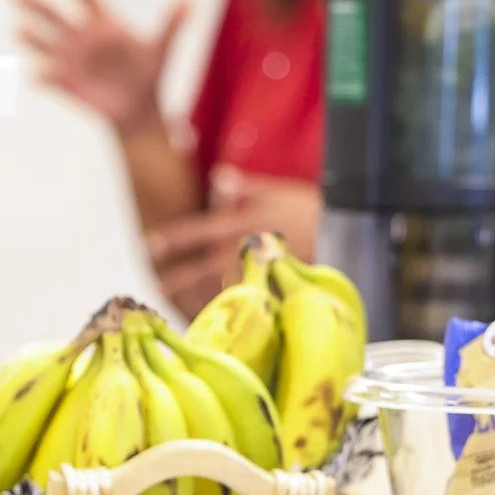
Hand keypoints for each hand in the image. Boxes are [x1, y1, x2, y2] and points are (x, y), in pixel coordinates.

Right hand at [13, 0, 185, 137]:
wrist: (138, 111)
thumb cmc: (149, 75)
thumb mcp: (161, 49)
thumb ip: (172, 24)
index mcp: (103, 22)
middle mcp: (81, 36)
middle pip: (53, 14)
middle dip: (35, 4)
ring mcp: (70, 58)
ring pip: (44, 42)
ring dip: (31, 36)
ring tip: (19, 30)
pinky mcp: (65, 81)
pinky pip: (47, 76)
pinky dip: (41, 76)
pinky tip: (35, 76)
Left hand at [146, 169, 320, 315]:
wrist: (343, 234)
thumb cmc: (307, 209)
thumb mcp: (276, 190)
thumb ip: (244, 185)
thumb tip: (217, 176)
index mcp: (241, 224)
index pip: (198, 231)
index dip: (174, 239)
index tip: (151, 246)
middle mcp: (244, 251)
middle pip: (201, 268)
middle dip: (177, 278)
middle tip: (156, 285)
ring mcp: (256, 273)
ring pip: (218, 289)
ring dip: (195, 296)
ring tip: (176, 304)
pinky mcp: (270, 289)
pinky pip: (244, 303)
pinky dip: (227, 310)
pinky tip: (213, 318)